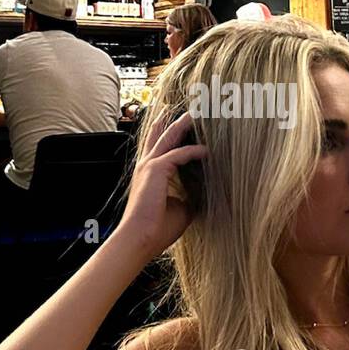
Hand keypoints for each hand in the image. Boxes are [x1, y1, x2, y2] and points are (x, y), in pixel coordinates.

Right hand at [115, 110, 206, 263]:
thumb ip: (191, 196)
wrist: (140, 239)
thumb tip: (207, 193)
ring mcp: (149, 166)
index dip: (169, 136)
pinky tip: (208, 151)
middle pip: (161, 135)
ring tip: (195, 113)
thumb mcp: (181, 209)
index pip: (160, 148)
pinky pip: (179, 153)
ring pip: (169, 137)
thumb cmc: (157, 229)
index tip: (180, 127)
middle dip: (172, 121)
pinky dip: (195, 151)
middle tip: (185, 110)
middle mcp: (147, 166)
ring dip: (182, 124)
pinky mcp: (156, 170)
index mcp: (149, 175)